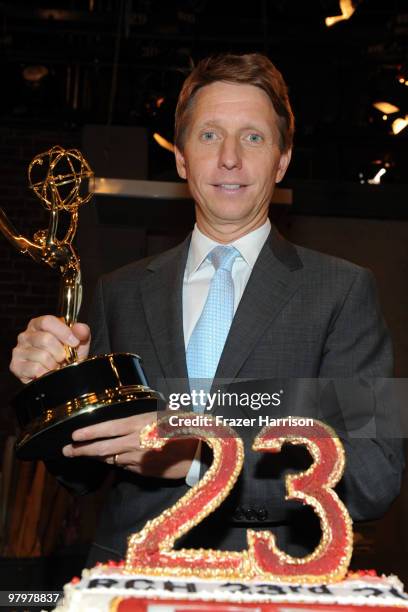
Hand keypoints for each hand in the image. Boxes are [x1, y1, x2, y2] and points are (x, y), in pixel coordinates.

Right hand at [10, 315, 90, 383]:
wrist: (58, 376)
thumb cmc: (66, 356)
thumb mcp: (78, 343)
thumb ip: (81, 333)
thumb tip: (81, 328)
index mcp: (38, 324)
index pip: (47, 321)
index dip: (63, 332)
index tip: (74, 342)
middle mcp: (25, 335)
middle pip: (45, 339)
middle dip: (60, 352)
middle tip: (63, 358)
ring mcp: (19, 350)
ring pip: (42, 355)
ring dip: (54, 364)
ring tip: (55, 366)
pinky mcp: (16, 366)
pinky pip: (35, 368)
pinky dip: (46, 373)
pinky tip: (47, 372)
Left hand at [62, 413, 197, 479]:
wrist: (201, 452)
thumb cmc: (185, 428)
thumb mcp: (164, 415)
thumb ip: (143, 420)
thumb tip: (127, 423)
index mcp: (140, 425)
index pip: (108, 429)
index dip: (89, 433)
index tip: (74, 436)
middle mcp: (135, 443)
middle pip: (103, 449)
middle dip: (82, 450)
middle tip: (67, 450)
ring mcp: (138, 460)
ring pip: (111, 459)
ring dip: (97, 457)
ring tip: (84, 454)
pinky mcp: (143, 473)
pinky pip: (124, 467)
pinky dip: (116, 463)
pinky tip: (112, 460)